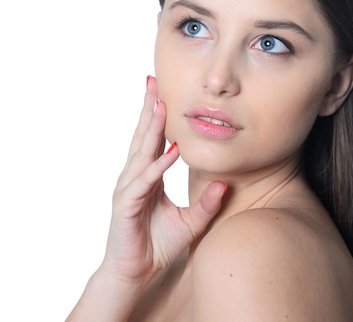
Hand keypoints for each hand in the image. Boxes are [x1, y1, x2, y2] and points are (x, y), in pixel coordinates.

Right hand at [100, 76, 226, 286]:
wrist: (134, 272)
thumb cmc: (156, 245)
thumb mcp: (190, 221)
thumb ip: (206, 203)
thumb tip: (225, 184)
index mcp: (147, 177)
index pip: (152, 141)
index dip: (157, 116)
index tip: (163, 92)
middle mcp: (135, 177)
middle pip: (142, 137)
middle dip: (148, 108)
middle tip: (153, 81)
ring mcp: (128, 189)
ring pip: (141, 152)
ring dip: (151, 128)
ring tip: (161, 105)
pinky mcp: (126, 204)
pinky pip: (145, 181)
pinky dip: (157, 165)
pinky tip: (170, 151)